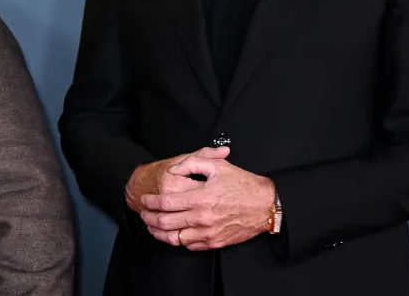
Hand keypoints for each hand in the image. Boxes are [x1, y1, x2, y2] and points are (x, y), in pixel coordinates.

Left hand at [139, 150, 274, 250]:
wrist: (265, 205)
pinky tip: (172, 234)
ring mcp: (208, 233)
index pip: (166, 203)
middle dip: (150, 218)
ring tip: (153, 226)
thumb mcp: (218, 165)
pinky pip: (190, 246)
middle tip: (144, 213)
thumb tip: (175, 169)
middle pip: (165, 223)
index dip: (151, 202)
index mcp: (200, 198)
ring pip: (175, 238)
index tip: (145, 199)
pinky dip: (177, 241)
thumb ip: (193, 162)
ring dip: (159, 233)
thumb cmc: (243, 184)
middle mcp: (202, 218)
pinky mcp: (214, 242)